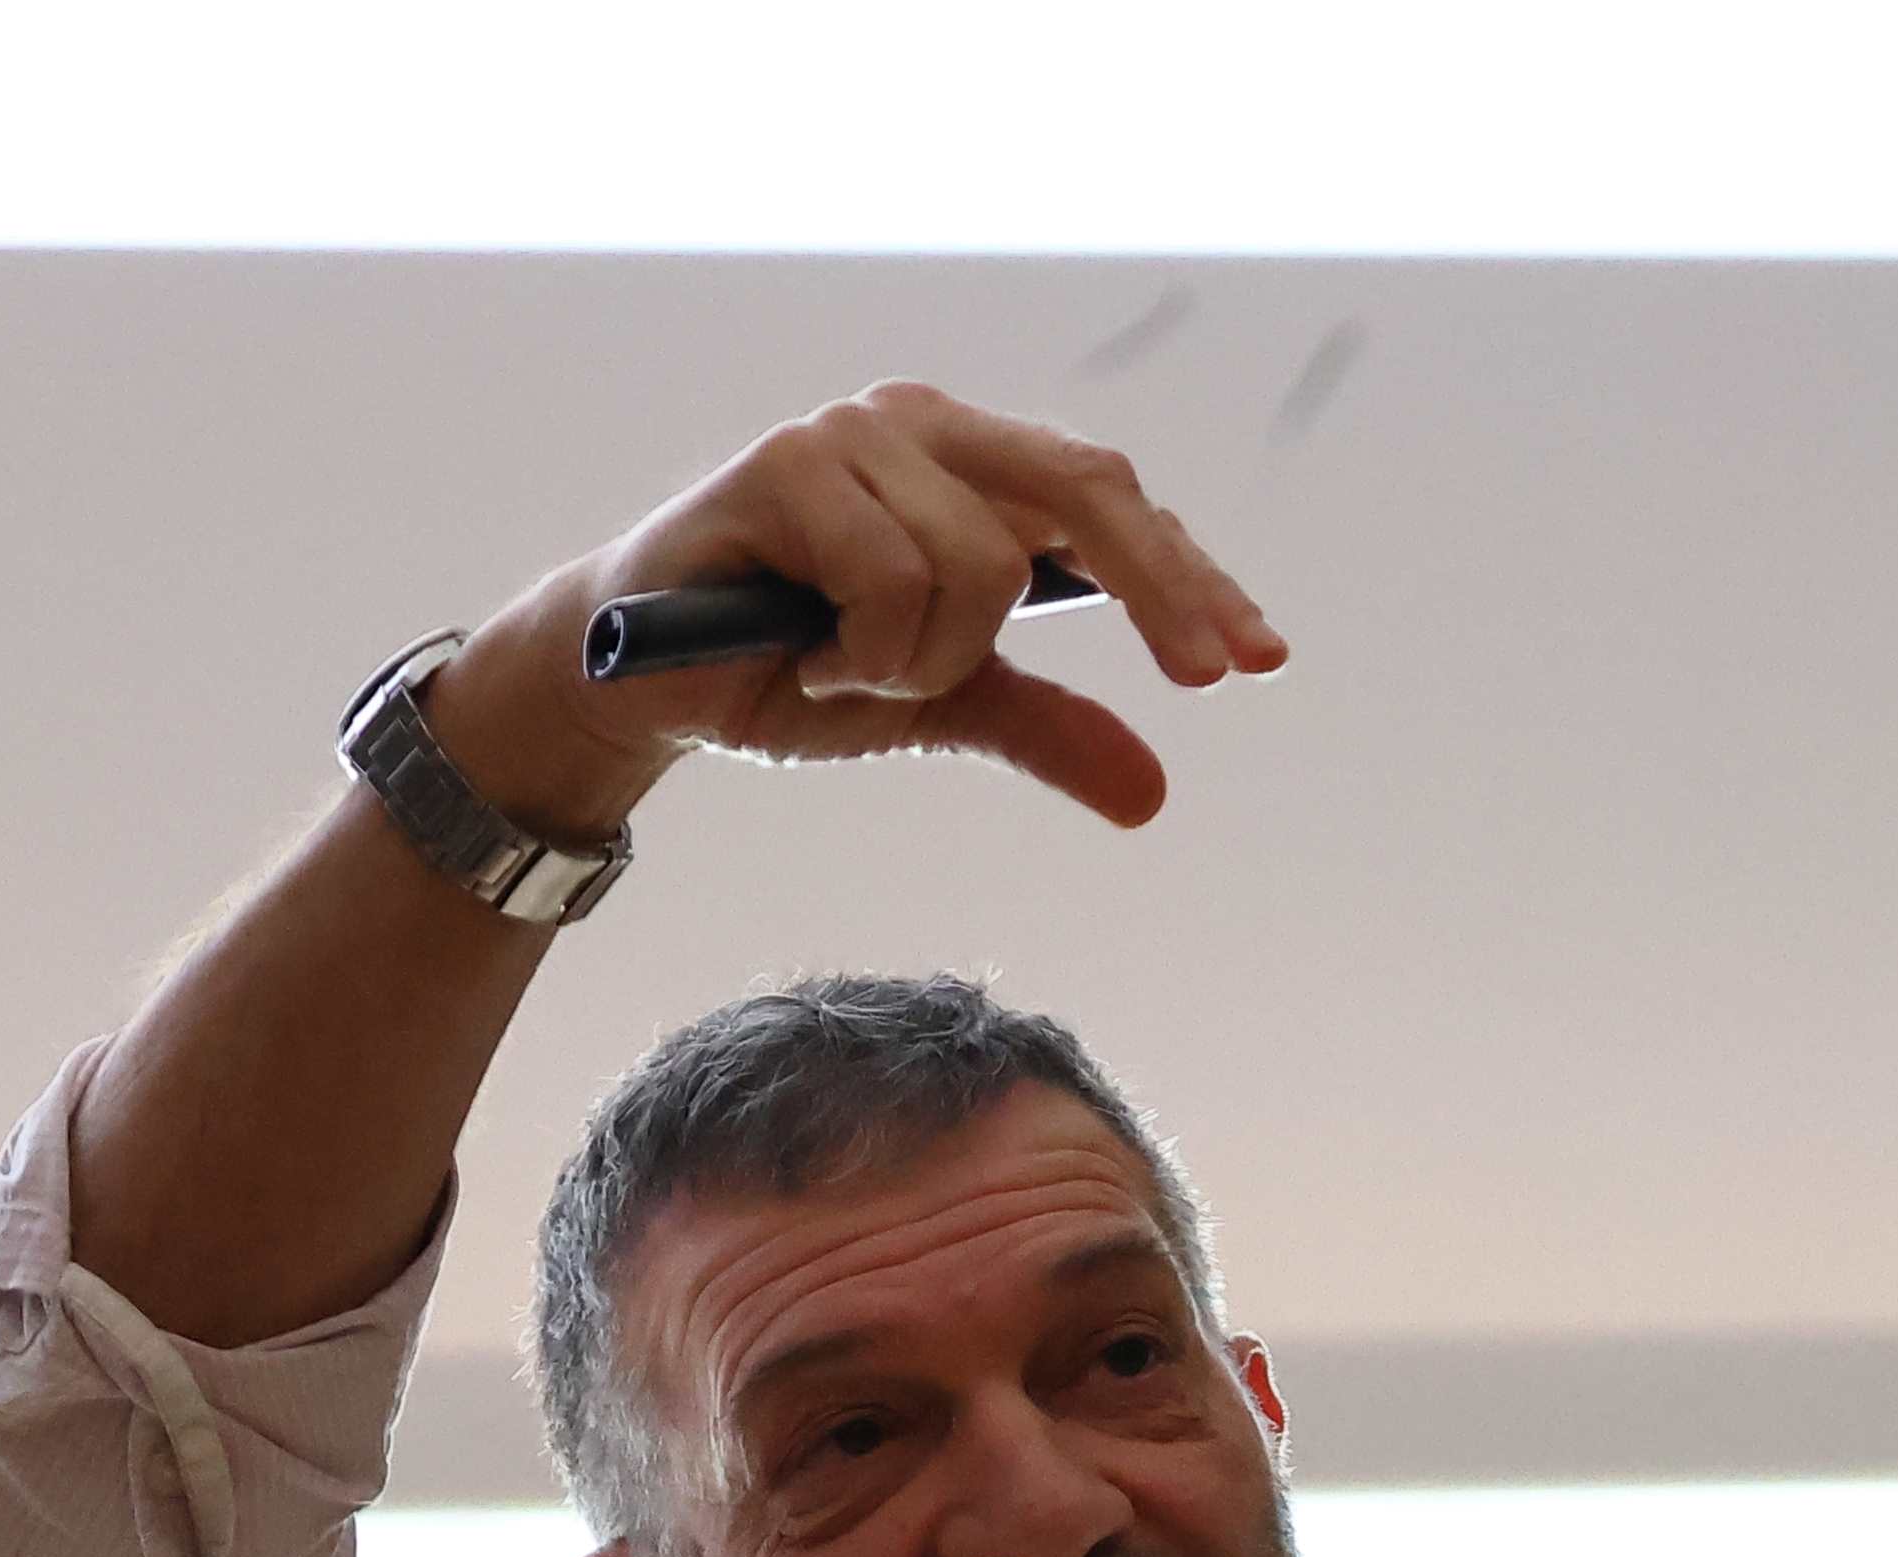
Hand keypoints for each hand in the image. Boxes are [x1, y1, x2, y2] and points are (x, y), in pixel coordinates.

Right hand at [417, 380, 1287, 846]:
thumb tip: (1153, 792)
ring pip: (983, 569)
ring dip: (926, 661)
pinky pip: (892, 580)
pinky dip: (865, 649)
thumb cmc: (785, 673)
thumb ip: (1042, 728)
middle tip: (1211, 678)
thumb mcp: (935, 703)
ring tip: (851, 668)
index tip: (1259, 661)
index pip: (1111, 504)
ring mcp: (853, 434)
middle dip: (1162, 589)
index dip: (1192, 578)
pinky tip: (806, 650)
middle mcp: (923, 423)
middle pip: (1089, 489)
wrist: (638, 687)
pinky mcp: (786, 466)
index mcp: (969, 461)